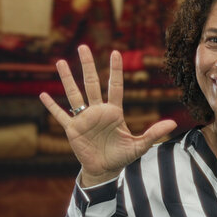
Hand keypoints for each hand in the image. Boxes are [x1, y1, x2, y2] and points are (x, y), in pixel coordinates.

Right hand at [39, 45, 176, 186]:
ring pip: (74, 94)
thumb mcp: (140, 145)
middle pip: (91, 83)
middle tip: (83, 47)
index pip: (115, 86)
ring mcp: (84, 119)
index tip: (115, 53)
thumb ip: (154, 133)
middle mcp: (97, 111)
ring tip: (61, 62)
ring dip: (67, 79)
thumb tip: (173, 124)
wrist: (105, 169)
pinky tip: (42, 95)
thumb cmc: (122, 156)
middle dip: (87, 65)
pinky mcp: (72, 130)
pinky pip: (60, 116)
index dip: (115, 70)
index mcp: (114, 112)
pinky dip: (51, 106)